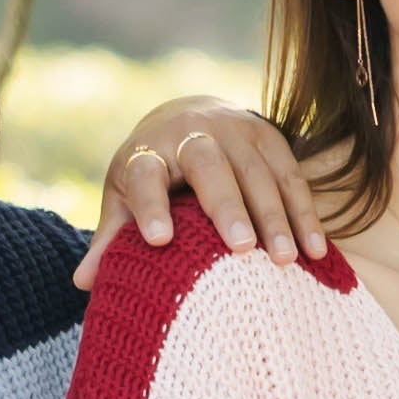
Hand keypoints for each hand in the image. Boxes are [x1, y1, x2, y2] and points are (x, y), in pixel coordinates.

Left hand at [76, 96, 327, 281]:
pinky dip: (304, 213)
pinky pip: (291, 176)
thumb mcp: (125, 196)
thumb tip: (83, 283)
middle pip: (210, 165)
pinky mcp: (270, 137)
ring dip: (275, 216)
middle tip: (242, 248)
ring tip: (286, 260)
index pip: (145, 175)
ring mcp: (235, 131)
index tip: (158, 239)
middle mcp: (191, 133)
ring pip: (257, 172)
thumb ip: (111, 237)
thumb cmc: (153, 172)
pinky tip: (315, 250)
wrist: (188, 115)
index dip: (150, 204)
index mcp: (147, 151)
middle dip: (227, 205)